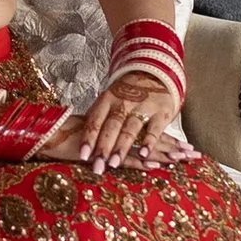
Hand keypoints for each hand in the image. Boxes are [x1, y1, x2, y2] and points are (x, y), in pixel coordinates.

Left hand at [41, 71, 189, 173]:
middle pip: (111, 126)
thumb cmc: (127, 94)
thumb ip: (97, 119)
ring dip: (122, 147)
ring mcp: (142, 107)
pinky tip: (145, 155)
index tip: (84, 156)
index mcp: (107, 100)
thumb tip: (79, 140)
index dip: (89, 138)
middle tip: (97, 167)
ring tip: (114, 164)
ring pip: (130, 129)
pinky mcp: (161, 112)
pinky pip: (154, 129)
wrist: (155, 73)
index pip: (95, 120)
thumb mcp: (109, 100)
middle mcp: (123, 103)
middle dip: (103, 148)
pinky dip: (149, 142)